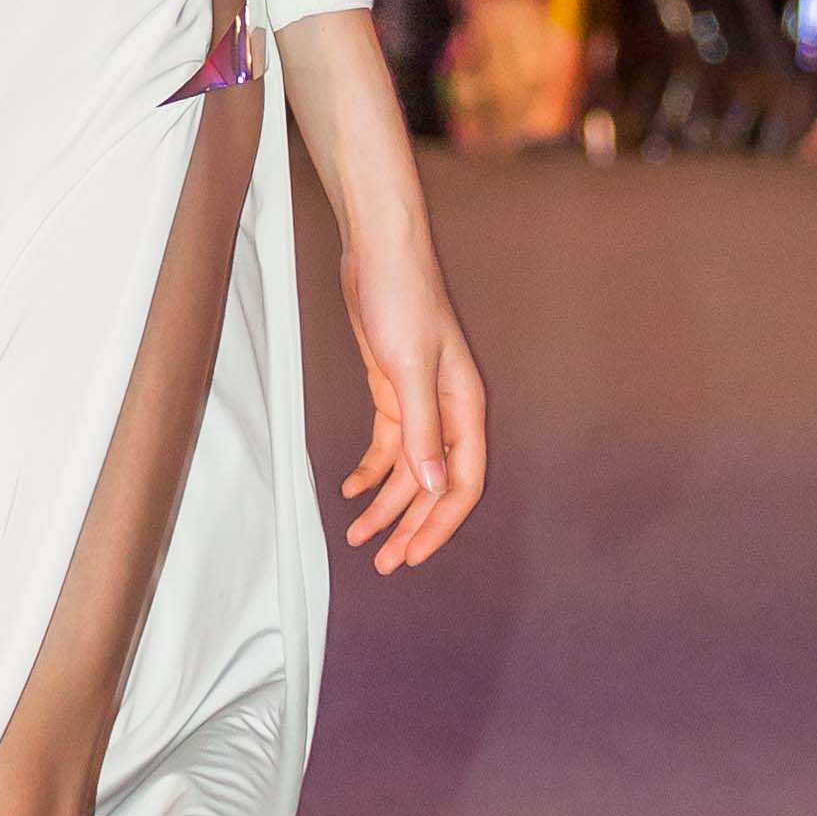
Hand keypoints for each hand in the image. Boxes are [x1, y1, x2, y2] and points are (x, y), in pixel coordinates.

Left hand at [337, 222, 487, 573]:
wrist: (379, 251)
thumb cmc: (403, 300)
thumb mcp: (410, 368)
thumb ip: (422, 431)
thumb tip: (434, 489)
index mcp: (464, 408)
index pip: (462, 482)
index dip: (439, 523)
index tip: (412, 554)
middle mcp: (447, 412)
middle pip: (434, 484)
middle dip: (410, 525)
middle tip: (384, 563)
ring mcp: (419, 403)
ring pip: (408, 470)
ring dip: (386, 504)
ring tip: (359, 537)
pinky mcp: (391, 391)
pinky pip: (387, 445)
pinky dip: (371, 470)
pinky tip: (352, 490)